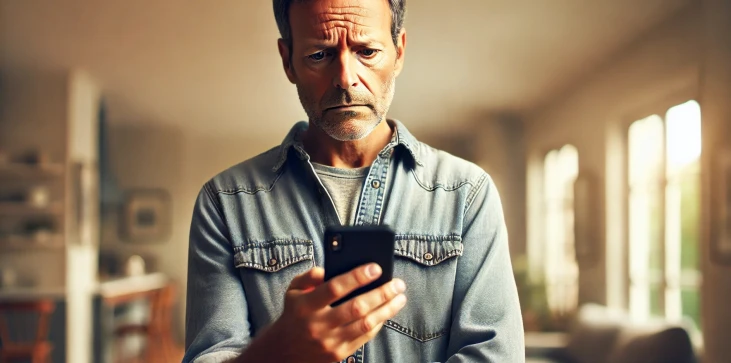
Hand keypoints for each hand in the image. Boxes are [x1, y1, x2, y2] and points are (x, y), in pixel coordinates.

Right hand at [239, 264, 406, 362]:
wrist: (283, 352)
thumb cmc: (294, 313)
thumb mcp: (293, 291)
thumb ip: (309, 276)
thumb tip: (327, 269)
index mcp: (305, 306)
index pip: (334, 288)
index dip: (357, 277)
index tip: (376, 268)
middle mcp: (317, 325)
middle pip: (356, 307)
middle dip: (381, 293)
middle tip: (398, 283)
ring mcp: (329, 342)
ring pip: (365, 324)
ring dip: (387, 309)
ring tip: (400, 297)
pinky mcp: (338, 354)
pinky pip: (364, 337)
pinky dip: (378, 323)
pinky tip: (387, 311)